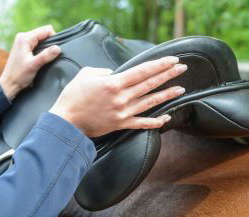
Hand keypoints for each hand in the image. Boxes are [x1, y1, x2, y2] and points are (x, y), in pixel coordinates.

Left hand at [0, 25, 60, 100]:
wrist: (9, 84)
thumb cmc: (19, 75)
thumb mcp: (34, 65)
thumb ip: (46, 55)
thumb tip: (58, 48)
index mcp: (25, 38)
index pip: (46, 30)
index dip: (54, 39)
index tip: (53, 52)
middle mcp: (23, 37)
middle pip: (44, 34)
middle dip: (50, 44)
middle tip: (48, 57)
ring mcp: (23, 42)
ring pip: (41, 39)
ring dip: (46, 48)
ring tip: (43, 59)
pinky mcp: (24, 48)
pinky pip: (37, 44)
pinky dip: (42, 51)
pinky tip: (40, 59)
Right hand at [49, 56, 186, 136]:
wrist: (66, 122)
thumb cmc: (73, 97)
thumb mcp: (86, 75)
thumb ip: (103, 71)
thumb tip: (115, 74)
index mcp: (114, 83)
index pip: (142, 71)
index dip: (159, 64)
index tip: (172, 60)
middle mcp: (122, 97)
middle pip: (150, 84)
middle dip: (168, 75)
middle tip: (182, 68)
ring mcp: (123, 112)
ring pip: (150, 102)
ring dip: (167, 95)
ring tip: (181, 89)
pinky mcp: (121, 124)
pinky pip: (142, 123)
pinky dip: (155, 122)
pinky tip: (167, 118)